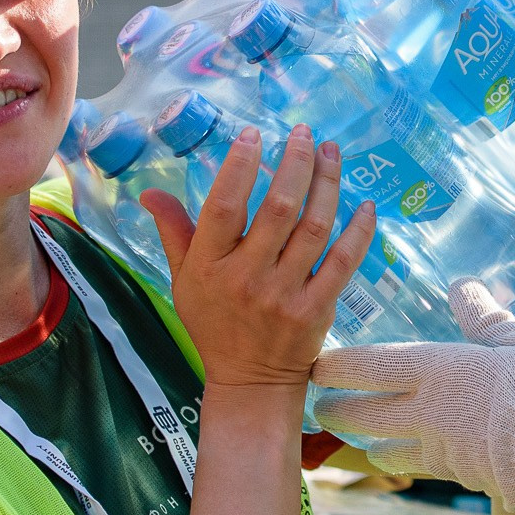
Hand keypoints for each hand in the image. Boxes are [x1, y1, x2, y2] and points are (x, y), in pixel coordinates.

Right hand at [144, 124, 375, 391]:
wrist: (250, 382)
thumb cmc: (214, 324)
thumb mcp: (183, 281)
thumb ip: (174, 232)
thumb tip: (150, 192)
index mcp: (208, 267)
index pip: (223, 206)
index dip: (240, 166)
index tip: (255, 134)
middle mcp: (246, 278)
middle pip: (277, 209)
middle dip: (294, 163)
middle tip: (304, 133)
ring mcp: (285, 294)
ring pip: (313, 227)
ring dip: (326, 184)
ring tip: (332, 152)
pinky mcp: (317, 309)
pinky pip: (343, 262)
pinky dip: (357, 231)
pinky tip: (365, 203)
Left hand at [313, 279, 514, 514]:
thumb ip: (485, 318)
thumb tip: (460, 287)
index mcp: (437, 372)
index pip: (368, 367)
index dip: (336, 365)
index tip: (315, 362)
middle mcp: (428, 415)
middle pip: (360, 417)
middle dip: (335, 410)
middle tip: (322, 404)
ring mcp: (443, 452)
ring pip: (384, 450)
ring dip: (367, 441)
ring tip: (362, 434)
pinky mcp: (463, 477)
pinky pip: (421, 466)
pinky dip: (407, 457)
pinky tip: (417, 450)